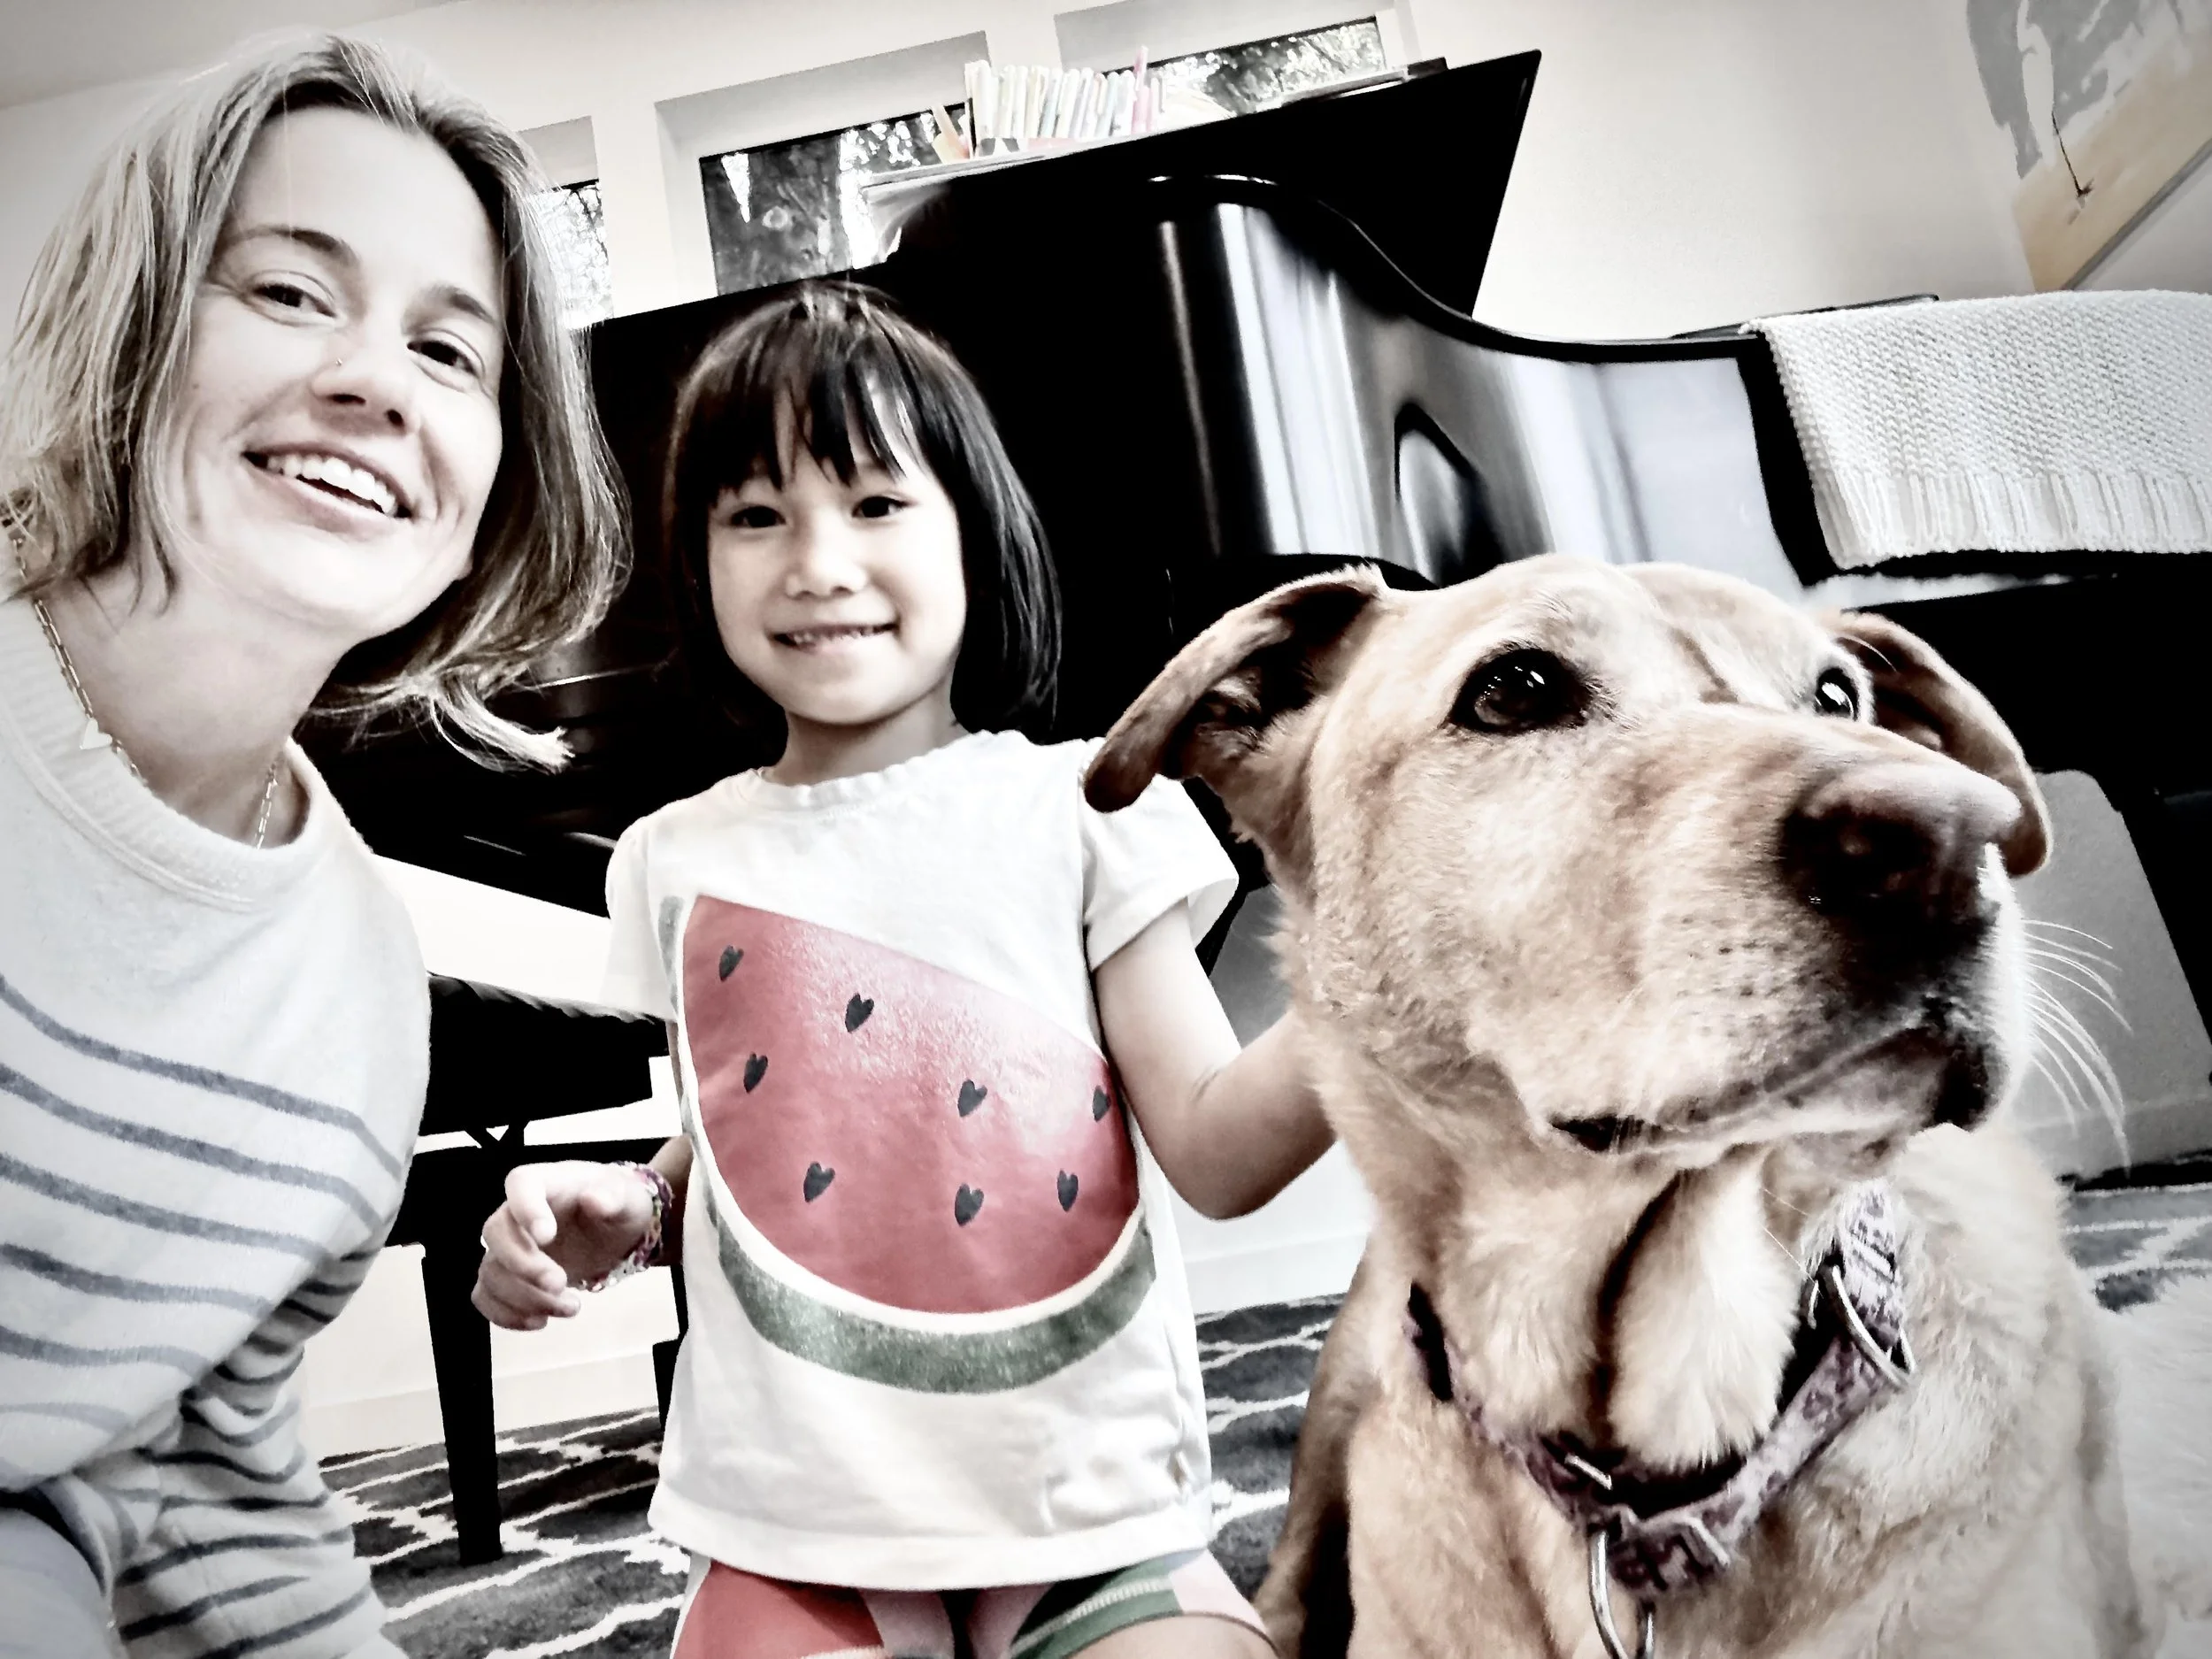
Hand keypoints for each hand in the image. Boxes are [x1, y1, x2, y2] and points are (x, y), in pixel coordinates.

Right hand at [472, 1161, 653, 1328]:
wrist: (611, 1232)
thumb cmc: (614, 1205)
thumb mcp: (627, 1197)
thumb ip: (614, 1197)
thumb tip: (595, 1200)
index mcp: (545, 1182)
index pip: (520, 1183)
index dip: (525, 1209)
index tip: (547, 1236)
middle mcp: (517, 1213)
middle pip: (495, 1233)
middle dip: (524, 1265)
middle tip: (560, 1283)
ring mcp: (508, 1246)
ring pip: (490, 1271)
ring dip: (524, 1298)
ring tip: (571, 1307)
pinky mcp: (507, 1276)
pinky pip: (485, 1296)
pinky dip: (506, 1315)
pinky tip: (540, 1321)